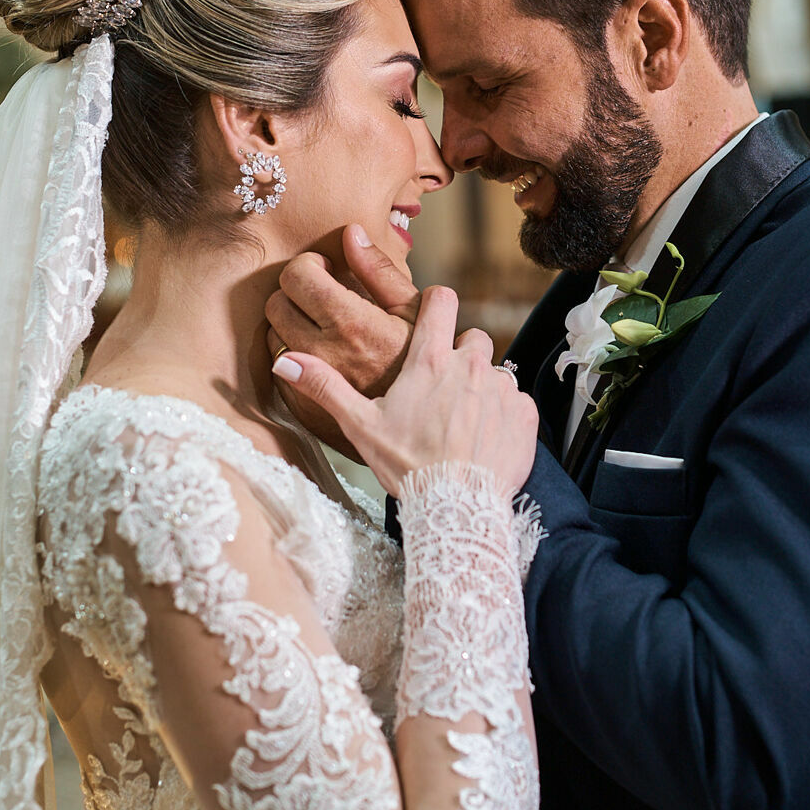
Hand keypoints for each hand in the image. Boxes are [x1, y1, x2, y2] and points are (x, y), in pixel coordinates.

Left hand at [266, 225, 420, 452]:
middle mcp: (322, 352)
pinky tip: (321, 357)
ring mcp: (307, 382)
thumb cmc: (423, 365)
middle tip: (321, 298)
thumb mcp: (413, 312)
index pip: (297, 275)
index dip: (309, 266)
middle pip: (276, 302)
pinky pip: (278, 368)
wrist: (422, 430)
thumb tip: (351, 232)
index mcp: (351, 322)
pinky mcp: (298, 406)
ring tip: (324, 329)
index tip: (325, 272)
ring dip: (290, 325)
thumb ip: (378, 270)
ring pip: (271, 334)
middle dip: (295, 293)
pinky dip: (291, 356)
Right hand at [272, 285, 539, 497]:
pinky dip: (505, 416)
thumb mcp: (360, 426)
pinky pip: (517, 402)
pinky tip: (485, 439)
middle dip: (460, 354)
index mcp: (431, 360)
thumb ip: (325, 388)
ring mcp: (502, 390)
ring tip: (463, 421)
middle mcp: (471, 366)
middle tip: (443, 388)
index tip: (430, 315)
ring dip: (482, 388)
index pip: (442, 300)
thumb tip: (284, 363)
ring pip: (495, 371)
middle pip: (472, 337)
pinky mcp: (524, 415)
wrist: (456, 509)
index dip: (436, 302)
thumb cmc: (408, 466)